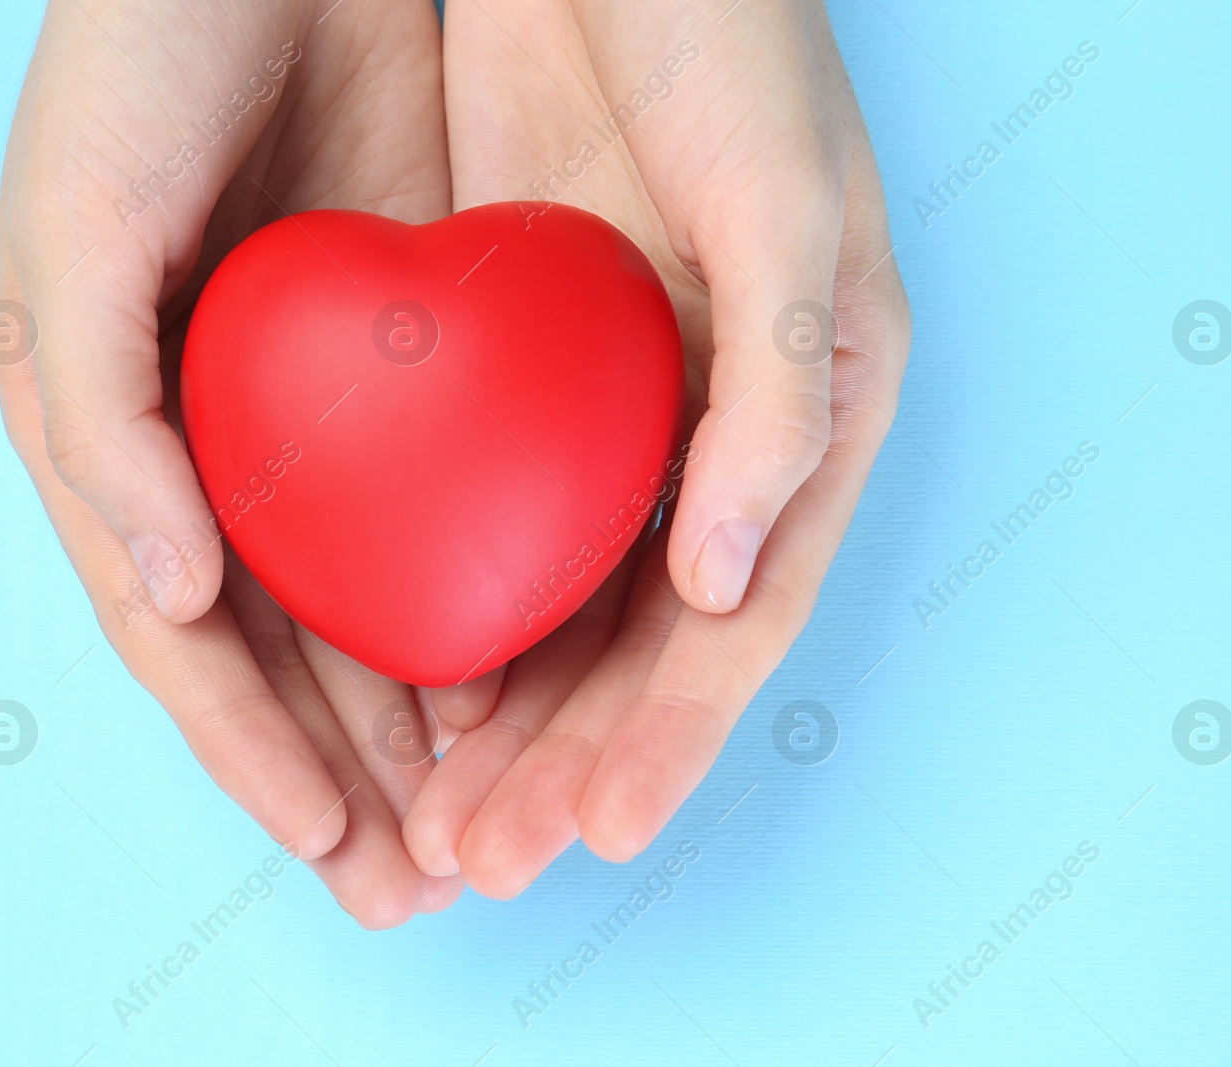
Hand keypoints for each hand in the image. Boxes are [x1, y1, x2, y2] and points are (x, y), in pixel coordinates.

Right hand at [0, 0, 483, 926]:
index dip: (254, 753)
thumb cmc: (141, 67)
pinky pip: (452, 513)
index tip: (334, 848)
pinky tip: (525, 670)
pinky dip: (480, 599)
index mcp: (129, 443)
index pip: (194, 642)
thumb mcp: (74, 237)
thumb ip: (100, 426)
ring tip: (482, 815)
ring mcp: (325, 419)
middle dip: (353, 775)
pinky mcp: (417, 371)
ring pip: (376, 605)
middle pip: (291, 653)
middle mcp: (226, 452)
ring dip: (424, 718)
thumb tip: (175, 601)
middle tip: (423, 882)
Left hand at [401, 0, 910, 894]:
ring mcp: (625, 418)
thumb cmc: (729, 39)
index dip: (676, 734)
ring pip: (571, 608)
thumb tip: (723, 583)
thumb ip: (779, 396)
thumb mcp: (788, 206)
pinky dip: (465, 617)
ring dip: (514, 721)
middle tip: (486, 856)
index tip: (600, 833)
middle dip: (576, 760)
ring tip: (444, 821)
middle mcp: (724, 438)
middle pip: (651, 642)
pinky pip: (502, 529)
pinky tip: (415, 691)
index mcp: (815, 413)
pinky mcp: (534, 384)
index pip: (745, 614)